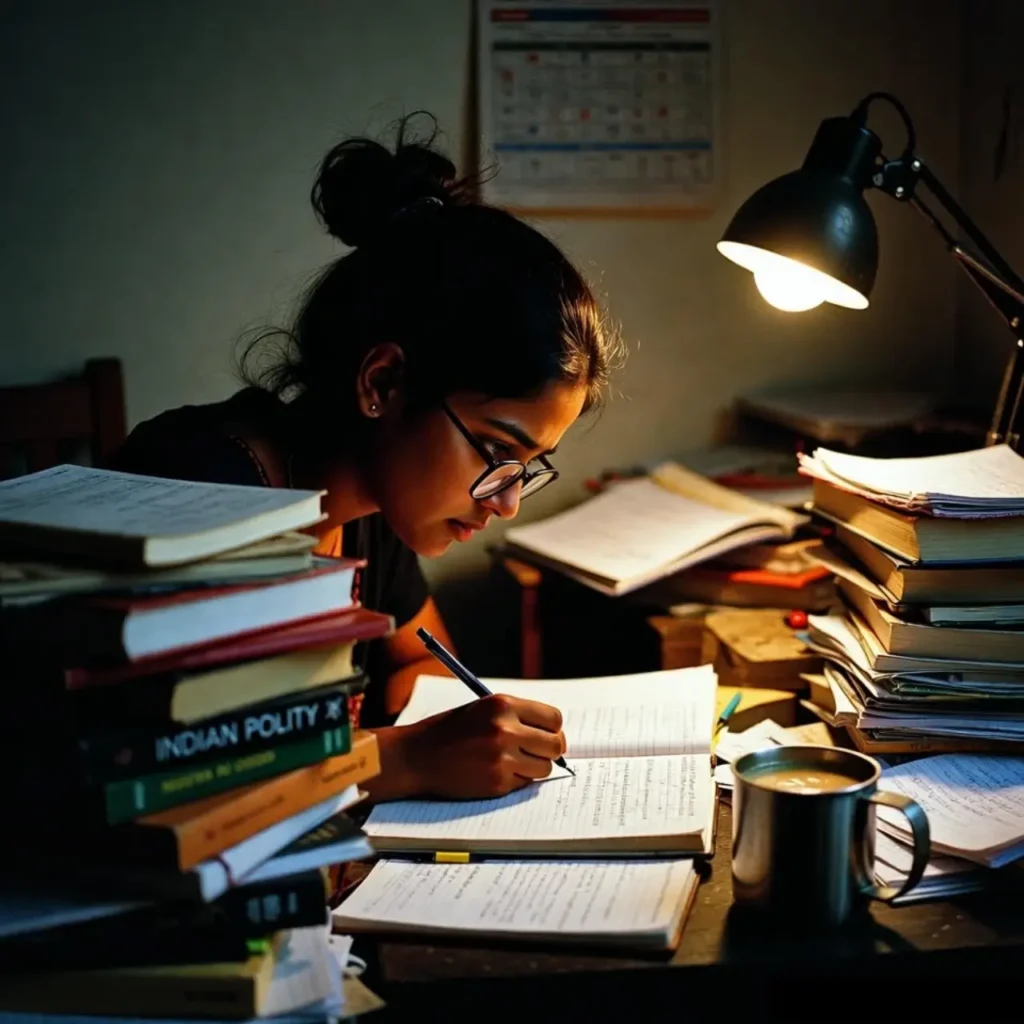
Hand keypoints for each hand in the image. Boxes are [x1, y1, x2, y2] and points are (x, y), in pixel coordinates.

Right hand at [406, 694, 566, 798]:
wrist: (416, 756)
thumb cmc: (450, 731)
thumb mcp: (483, 710)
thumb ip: (516, 717)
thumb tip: (552, 733)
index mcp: (503, 705)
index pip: (553, 718)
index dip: (552, 728)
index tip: (547, 734)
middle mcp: (505, 729)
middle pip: (555, 744)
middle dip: (550, 750)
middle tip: (539, 753)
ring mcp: (502, 758)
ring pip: (544, 767)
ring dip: (535, 767)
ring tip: (514, 762)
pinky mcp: (497, 782)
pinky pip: (524, 783)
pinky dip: (516, 780)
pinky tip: (495, 772)